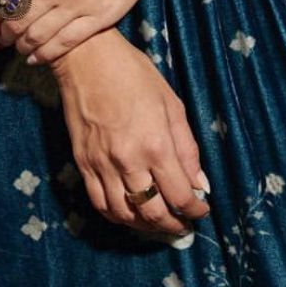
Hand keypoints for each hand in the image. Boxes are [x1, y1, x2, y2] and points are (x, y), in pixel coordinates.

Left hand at [0, 0, 175, 64]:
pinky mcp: (101, 17)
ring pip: (37, 37)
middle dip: (3, 31)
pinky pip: (65, 44)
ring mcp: (79, 5)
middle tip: (1, 33)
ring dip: (21, 45)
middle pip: (17, 21)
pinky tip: (38, 55)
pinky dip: (46, 54)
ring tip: (18, 45)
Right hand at [51, 27, 210, 239]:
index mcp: (155, 144)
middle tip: (183, 226)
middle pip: (153, 213)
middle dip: (173, 226)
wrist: (87, 59)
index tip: (201, 210)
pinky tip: (130, 214)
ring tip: (158, 224)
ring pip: (125, 215)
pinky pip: (100, 204)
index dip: (195, 210)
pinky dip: (118, 217)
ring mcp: (102, 165)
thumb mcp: (171, 103)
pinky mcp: (83, 165)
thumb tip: (200, 184)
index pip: (180, 196)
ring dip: (146, 227)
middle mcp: (128, 161)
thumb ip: (187, 147)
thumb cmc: (134, 74)